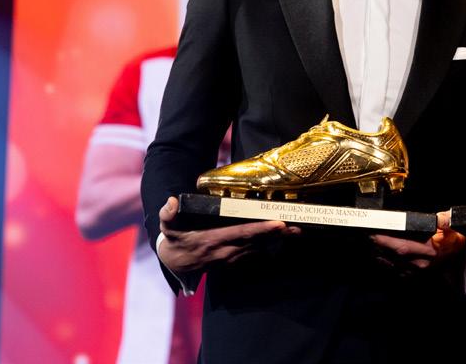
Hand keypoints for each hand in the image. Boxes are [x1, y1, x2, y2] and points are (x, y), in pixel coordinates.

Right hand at [156, 196, 300, 275]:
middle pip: (257, 242)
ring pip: (259, 248)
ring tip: (297, 230)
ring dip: (278, 240)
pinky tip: (285, 238)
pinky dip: (271, 245)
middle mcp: (226, 252)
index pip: (241, 234)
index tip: (278, 223)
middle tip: (298, 226)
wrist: (175, 264)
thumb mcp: (167, 228)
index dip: (261, 230)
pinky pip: (256, 252)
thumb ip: (168, 214)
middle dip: (278, 234)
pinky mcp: (235, 260)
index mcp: (213, 241)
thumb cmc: (174, 240)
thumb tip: (171, 201)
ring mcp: (231, 258)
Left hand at [369, 211, 464, 274]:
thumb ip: (444, 220)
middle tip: (368, 236)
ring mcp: (419, 272)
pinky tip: (382, 258)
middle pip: (393, 256)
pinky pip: (398, 272)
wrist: (464, 261)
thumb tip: (439, 217)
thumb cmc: (455, 242)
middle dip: (379, 246)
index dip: (386, 242)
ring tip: (372, 245)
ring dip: (381, 256)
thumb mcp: (452, 228)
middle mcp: (421, 263)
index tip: (374, 234)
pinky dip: (389, 265)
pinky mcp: (418, 276)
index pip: (401, 246)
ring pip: (393, 265)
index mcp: (428, 249)